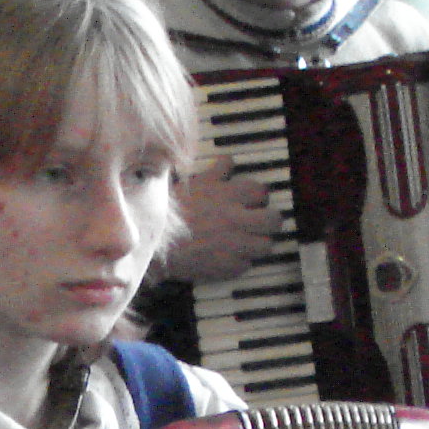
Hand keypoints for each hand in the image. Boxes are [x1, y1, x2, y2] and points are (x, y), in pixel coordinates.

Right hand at [158, 154, 280, 284]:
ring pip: (265, 245)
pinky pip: (245, 266)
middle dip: (268, 221)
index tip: (252, 201)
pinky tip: (227, 258)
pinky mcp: (226, 267)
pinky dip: (238, 263)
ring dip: (257, 243)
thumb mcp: (193, 184)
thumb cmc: (171, 212)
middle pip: (274, 220)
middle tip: (258, 223)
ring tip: (246, 243)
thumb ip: (216, 173)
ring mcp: (234, 244)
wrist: (154, 242)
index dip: (258, 197)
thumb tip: (228, 161)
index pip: (262, 192)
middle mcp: (237, 218)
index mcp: (229, 195)